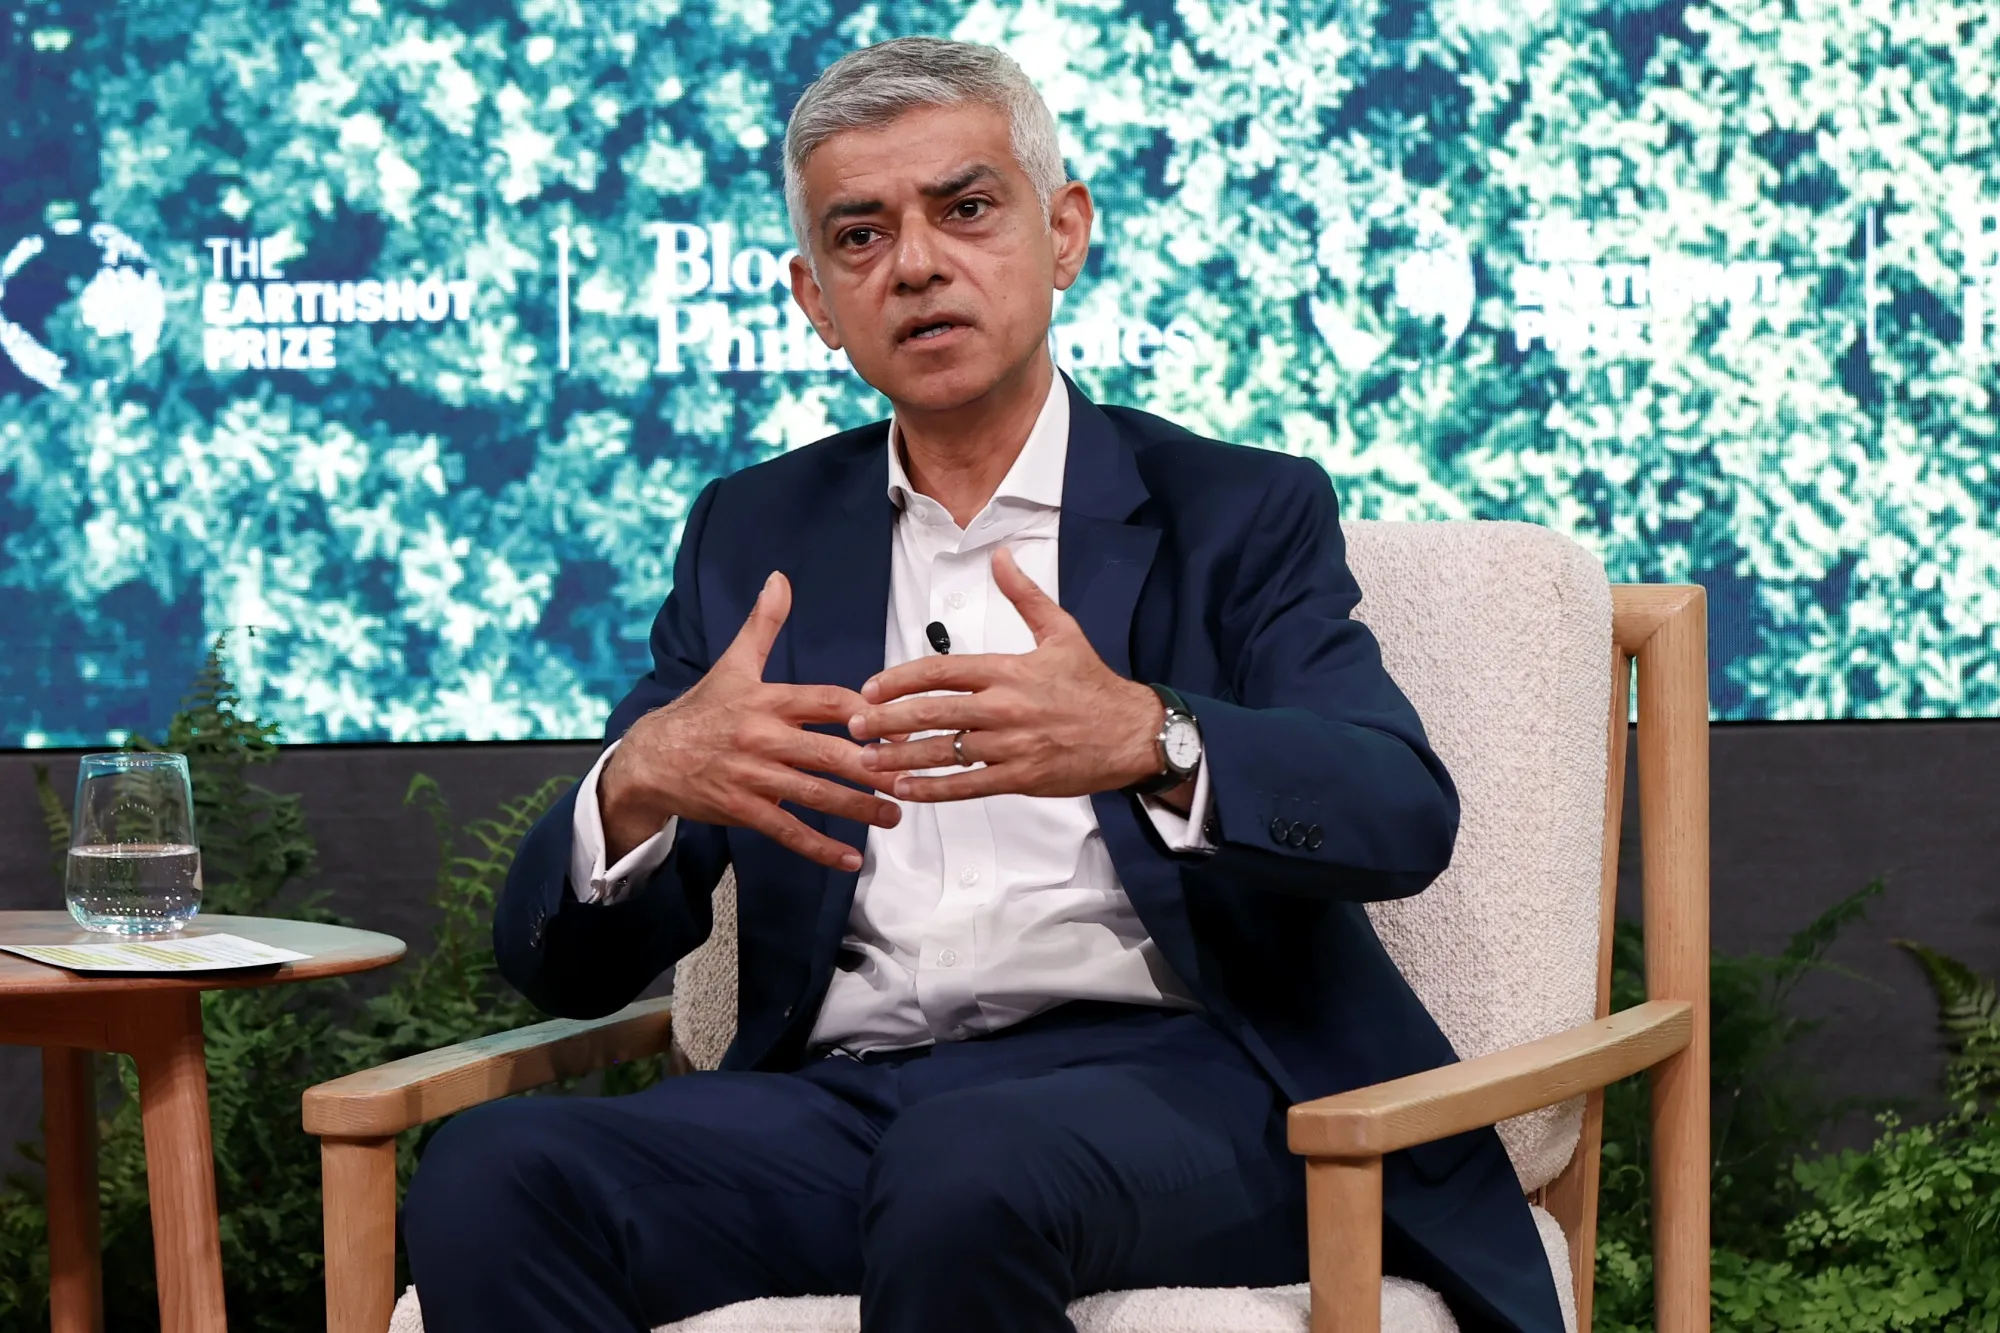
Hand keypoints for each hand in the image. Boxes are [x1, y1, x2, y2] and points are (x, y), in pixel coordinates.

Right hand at [601, 572, 899, 869]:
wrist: (650, 758)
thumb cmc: (701, 712)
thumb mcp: (732, 665)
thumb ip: (763, 626)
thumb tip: (779, 580)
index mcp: (767, 700)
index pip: (824, 701)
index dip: (862, 712)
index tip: (896, 722)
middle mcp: (762, 738)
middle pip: (826, 753)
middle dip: (871, 767)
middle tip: (909, 775)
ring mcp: (752, 777)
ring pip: (814, 795)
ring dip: (858, 808)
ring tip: (894, 814)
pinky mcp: (743, 810)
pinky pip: (787, 831)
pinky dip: (819, 848)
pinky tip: (850, 859)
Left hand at [847, 546, 1166, 801]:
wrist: (1133, 733)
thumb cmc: (1094, 685)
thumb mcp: (1061, 631)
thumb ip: (1024, 595)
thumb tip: (1001, 556)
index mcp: (1008, 670)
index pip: (941, 672)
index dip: (900, 680)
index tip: (872, 688)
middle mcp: (1005, 708)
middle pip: (932, 713)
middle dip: (887, 721)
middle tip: (856, 726)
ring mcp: (1011, 746)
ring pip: (945, 752)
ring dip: (901, 758)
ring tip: (868, 761)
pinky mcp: (1021, 777)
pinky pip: (968, 786)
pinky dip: (934, 789)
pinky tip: (906, 790)